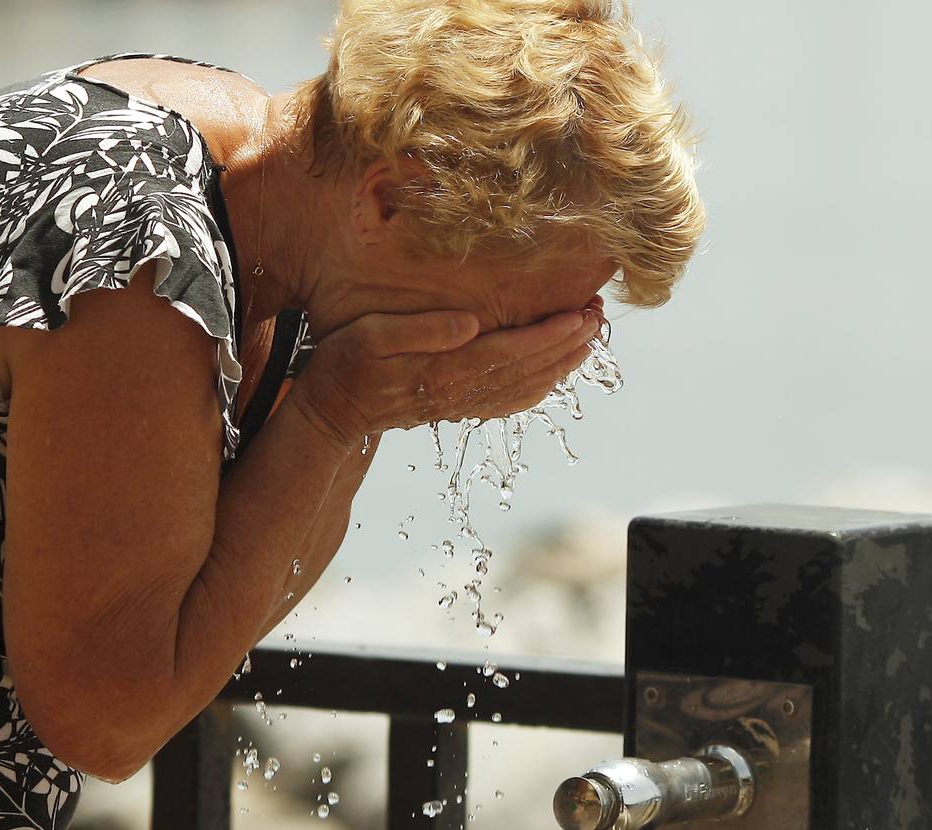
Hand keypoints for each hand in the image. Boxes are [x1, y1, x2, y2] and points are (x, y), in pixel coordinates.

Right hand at [288, 305, 601, 448]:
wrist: (331, 412)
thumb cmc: (346, 364)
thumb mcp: (372, 336)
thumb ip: (422, 330)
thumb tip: (471, 324)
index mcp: (446, 369)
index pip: (512, 352)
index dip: (551, 336)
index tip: (583, 316)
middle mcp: (461, 392)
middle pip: (528, 371)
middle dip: (568, 346)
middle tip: (599, 319)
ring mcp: (461, 405)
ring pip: (525, 388)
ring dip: (561, 365)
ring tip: (590, 340)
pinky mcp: (457, 408)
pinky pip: (509, 402)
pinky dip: (539, 388)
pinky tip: (554, 375)